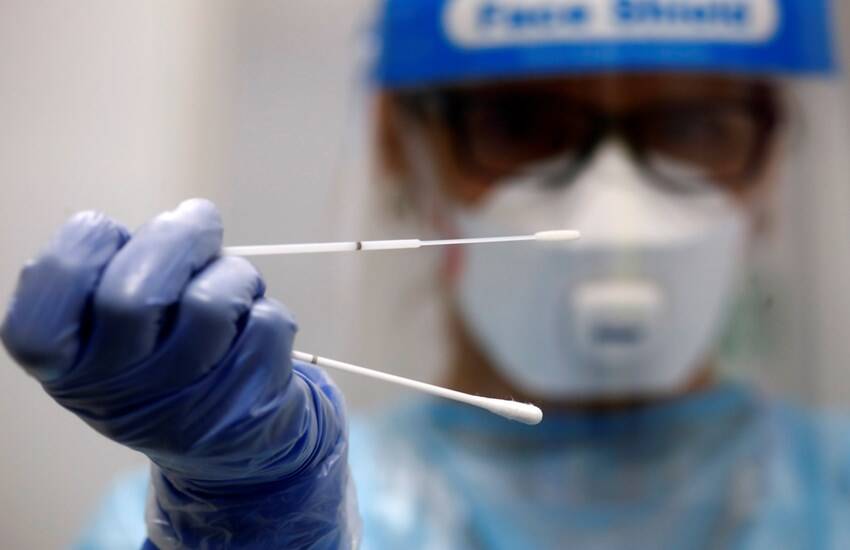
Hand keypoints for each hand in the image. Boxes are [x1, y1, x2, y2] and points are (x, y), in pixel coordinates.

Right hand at [1, 199, 354, 548]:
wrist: (225, 444)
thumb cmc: (160, 363)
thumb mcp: (112, 331)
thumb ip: (121, 272)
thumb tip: (187, 221)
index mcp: (67, 366)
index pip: (53, 287)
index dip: (87, 242)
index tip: (113, 235)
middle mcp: (116, 392)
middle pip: (133, 295)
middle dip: (177, 237)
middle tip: (196, 220)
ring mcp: (184, 405)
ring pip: (210, 303)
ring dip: (231, 271)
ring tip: (230, 282)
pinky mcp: (248, 402)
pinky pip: (266, 321)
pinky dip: (264, 307)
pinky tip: (251, 325)